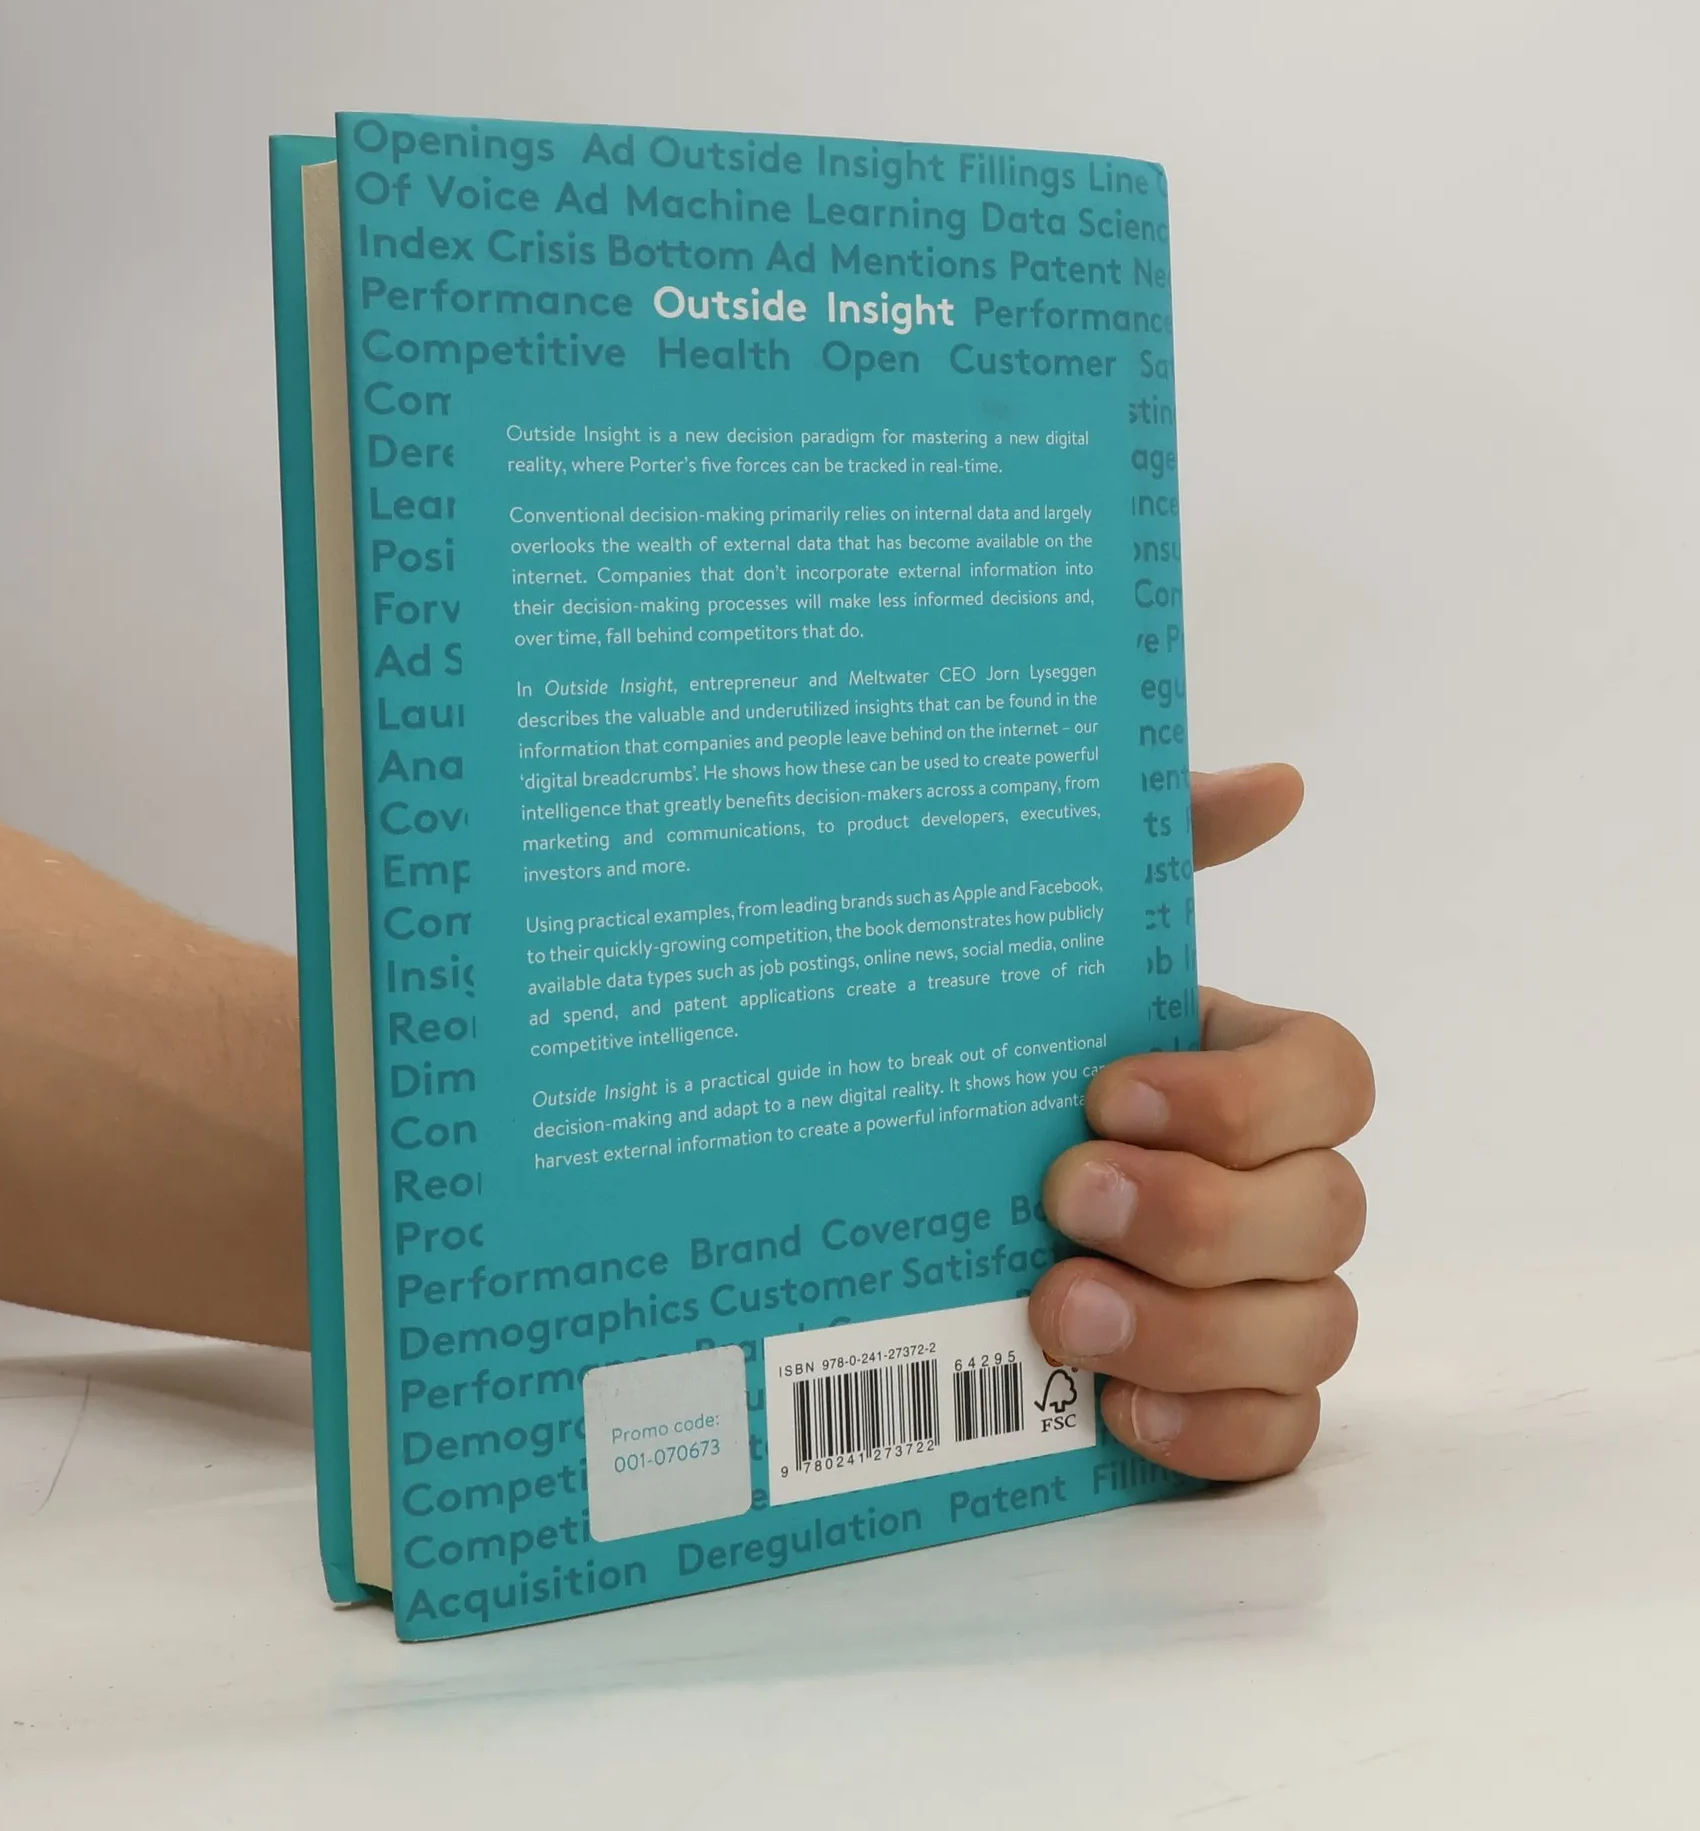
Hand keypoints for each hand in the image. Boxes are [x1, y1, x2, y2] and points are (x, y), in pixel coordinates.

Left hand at [1027, 764, 1372, 1481]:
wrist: (891, 1186)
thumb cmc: (998, 1061)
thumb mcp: (1051, 951)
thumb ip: (1156, 854)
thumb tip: (1276, 783)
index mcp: (1244, 1075)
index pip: (1333, 1077)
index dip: (1242, 1094)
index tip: (1107, 1090)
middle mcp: (1275, 1189)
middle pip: (1331, 1213)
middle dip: (1198, 1214)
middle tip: (1064, 1198)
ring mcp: (1260, 1304)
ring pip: (1314, 1331)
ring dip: (1191, 1327)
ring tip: (1058, 1312)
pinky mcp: (1220, 1405)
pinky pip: (1276, 1439)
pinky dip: (1211, 1429)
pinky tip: (1115, 1408)